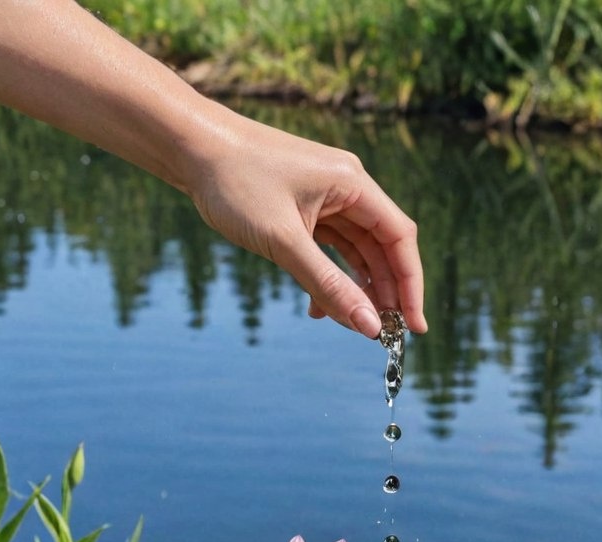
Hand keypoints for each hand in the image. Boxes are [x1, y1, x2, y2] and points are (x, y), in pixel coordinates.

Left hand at [183, 106, 426, 337]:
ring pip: (357, 252)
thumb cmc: (234, 183)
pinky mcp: (304, 208)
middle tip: (384, 335)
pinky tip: (319, 307)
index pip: (399, 239)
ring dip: (358, 289)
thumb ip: (328, 286)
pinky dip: (330, 278)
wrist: (188, 146)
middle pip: (382, 248)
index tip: (413, 326)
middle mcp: (346, 187)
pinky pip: (330, 249)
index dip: (411, 285)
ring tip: (354, 325)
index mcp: (352, 183)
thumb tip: (368, 327)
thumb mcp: (284, 242)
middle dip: (386, 292)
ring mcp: (325, 197)